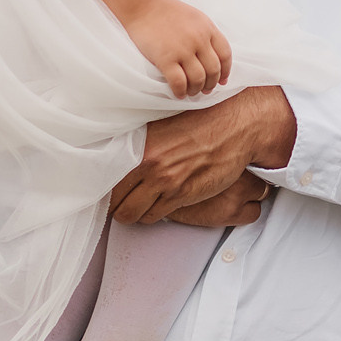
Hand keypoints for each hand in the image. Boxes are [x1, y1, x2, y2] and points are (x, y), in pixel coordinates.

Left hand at [109, 86, 297, 223]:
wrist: (235, 126)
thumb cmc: (201, 123)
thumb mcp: (163, 126)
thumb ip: (140, 142)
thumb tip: (117, 154)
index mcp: (139, 141)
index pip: (105, 175)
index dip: (104, 187)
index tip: (106, 190)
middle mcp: (148, 161)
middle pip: (114, 201)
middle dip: (116, 206)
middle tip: (120, 203)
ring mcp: (164, 180)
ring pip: (131, 214)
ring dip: (133, 213)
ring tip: (139, 205)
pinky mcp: (181, 194)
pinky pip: (154, 216)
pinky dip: (152, 215)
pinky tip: (158, 205)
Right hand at [122, 0, 231, 98]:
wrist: (142, 4)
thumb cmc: (167, 11)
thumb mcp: (195, 17)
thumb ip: (206, 34)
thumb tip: (214, 58)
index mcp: (208, 28)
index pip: (225, 55)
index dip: (225, 71)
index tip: (222, 80)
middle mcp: (199, 39)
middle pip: (213, 70)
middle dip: (211, 84)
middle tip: (205, 90)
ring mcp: (182, 49)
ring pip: (198, 79)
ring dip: (196, 90)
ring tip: (191, 92)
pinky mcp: (165, 58)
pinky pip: (179, 82)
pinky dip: (180, 91)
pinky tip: (178, 93)